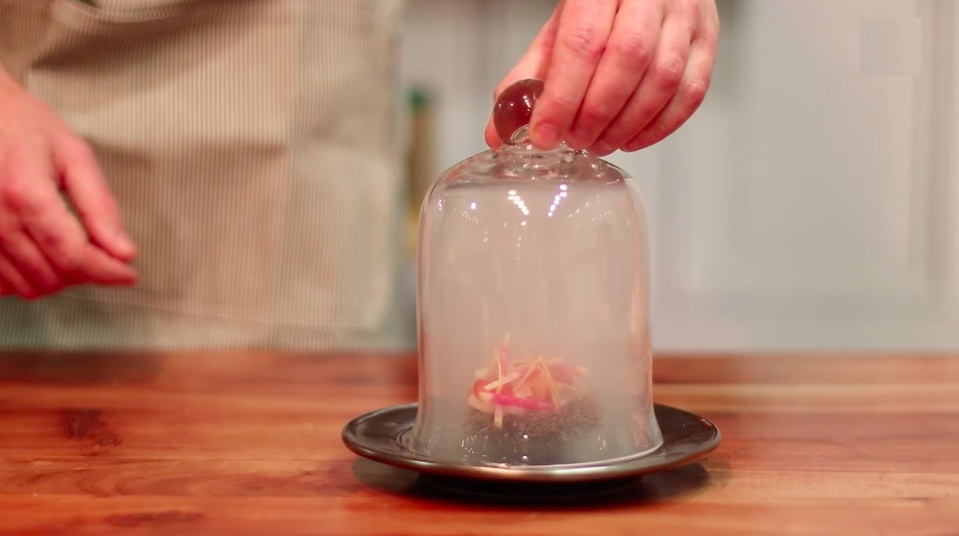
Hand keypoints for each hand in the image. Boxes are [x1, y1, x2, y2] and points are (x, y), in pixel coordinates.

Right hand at [0, 76, 136, 298]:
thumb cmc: (27, 130)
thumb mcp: (75, 156)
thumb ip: (100, 206)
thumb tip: (124, 251)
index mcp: (25, 193)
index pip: (73, 255)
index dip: (108, 271)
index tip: (129, 273)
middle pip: (53, 275)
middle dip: (88, 272)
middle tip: (103, 252)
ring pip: (29, 286)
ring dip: (61, 278)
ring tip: (76, 250)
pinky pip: (3, 285)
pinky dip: (30, 279)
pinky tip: (46, 257)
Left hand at [485, 0, 718, 155]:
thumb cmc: (601, 5)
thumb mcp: (560, 27)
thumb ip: (531, 76)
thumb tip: (501, 132)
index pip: (583, 43)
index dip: (562, 97)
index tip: (545, 134)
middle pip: (628, 60)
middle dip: (596, 113)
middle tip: (576, 141)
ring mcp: (686, 14)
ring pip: (663, 79)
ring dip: (628, 124)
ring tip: (600, 142)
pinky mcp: (709, 37)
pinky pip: (691, 91)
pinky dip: (660, 126)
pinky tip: (632, 138)